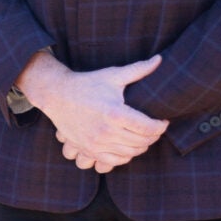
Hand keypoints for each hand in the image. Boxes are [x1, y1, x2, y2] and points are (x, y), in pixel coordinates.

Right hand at [19, 54, 167, 173]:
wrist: (57, 96)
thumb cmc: (87, 83)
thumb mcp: (113, 75)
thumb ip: (139, 69)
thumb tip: (160, 59)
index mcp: (115, 113)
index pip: (149, 128)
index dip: (161, 126)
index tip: (163, 121)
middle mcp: (106, 131)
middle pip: (142, 141)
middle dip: (154, 136)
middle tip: (155, 128)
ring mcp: (96, 143)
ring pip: (131, 153)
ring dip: (142, 146)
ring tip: (143, 136)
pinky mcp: (89, 149)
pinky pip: (115, 161)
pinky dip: (126, 156)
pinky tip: (128, 146)